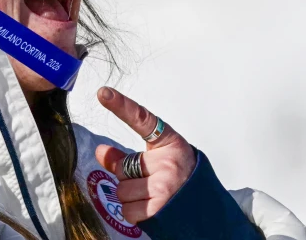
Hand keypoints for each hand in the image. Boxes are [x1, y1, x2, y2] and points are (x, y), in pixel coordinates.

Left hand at [95, 87, 196, 224]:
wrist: (206, 208)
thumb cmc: (179, 179)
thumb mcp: (157, 160)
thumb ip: (126, 157)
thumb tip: (99, 152)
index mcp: (168, 142)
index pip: (142, 119)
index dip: (121, 105)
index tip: (104, 93)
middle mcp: (167, 161)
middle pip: (123, 167)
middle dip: (128, 178)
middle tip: (149, 181)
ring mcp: (164, 185)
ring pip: (122, 191)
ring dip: (130, 198)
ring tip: (152, 196)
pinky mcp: (160, 208)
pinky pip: (128, 211)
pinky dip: (134, 213)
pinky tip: (151, 209)